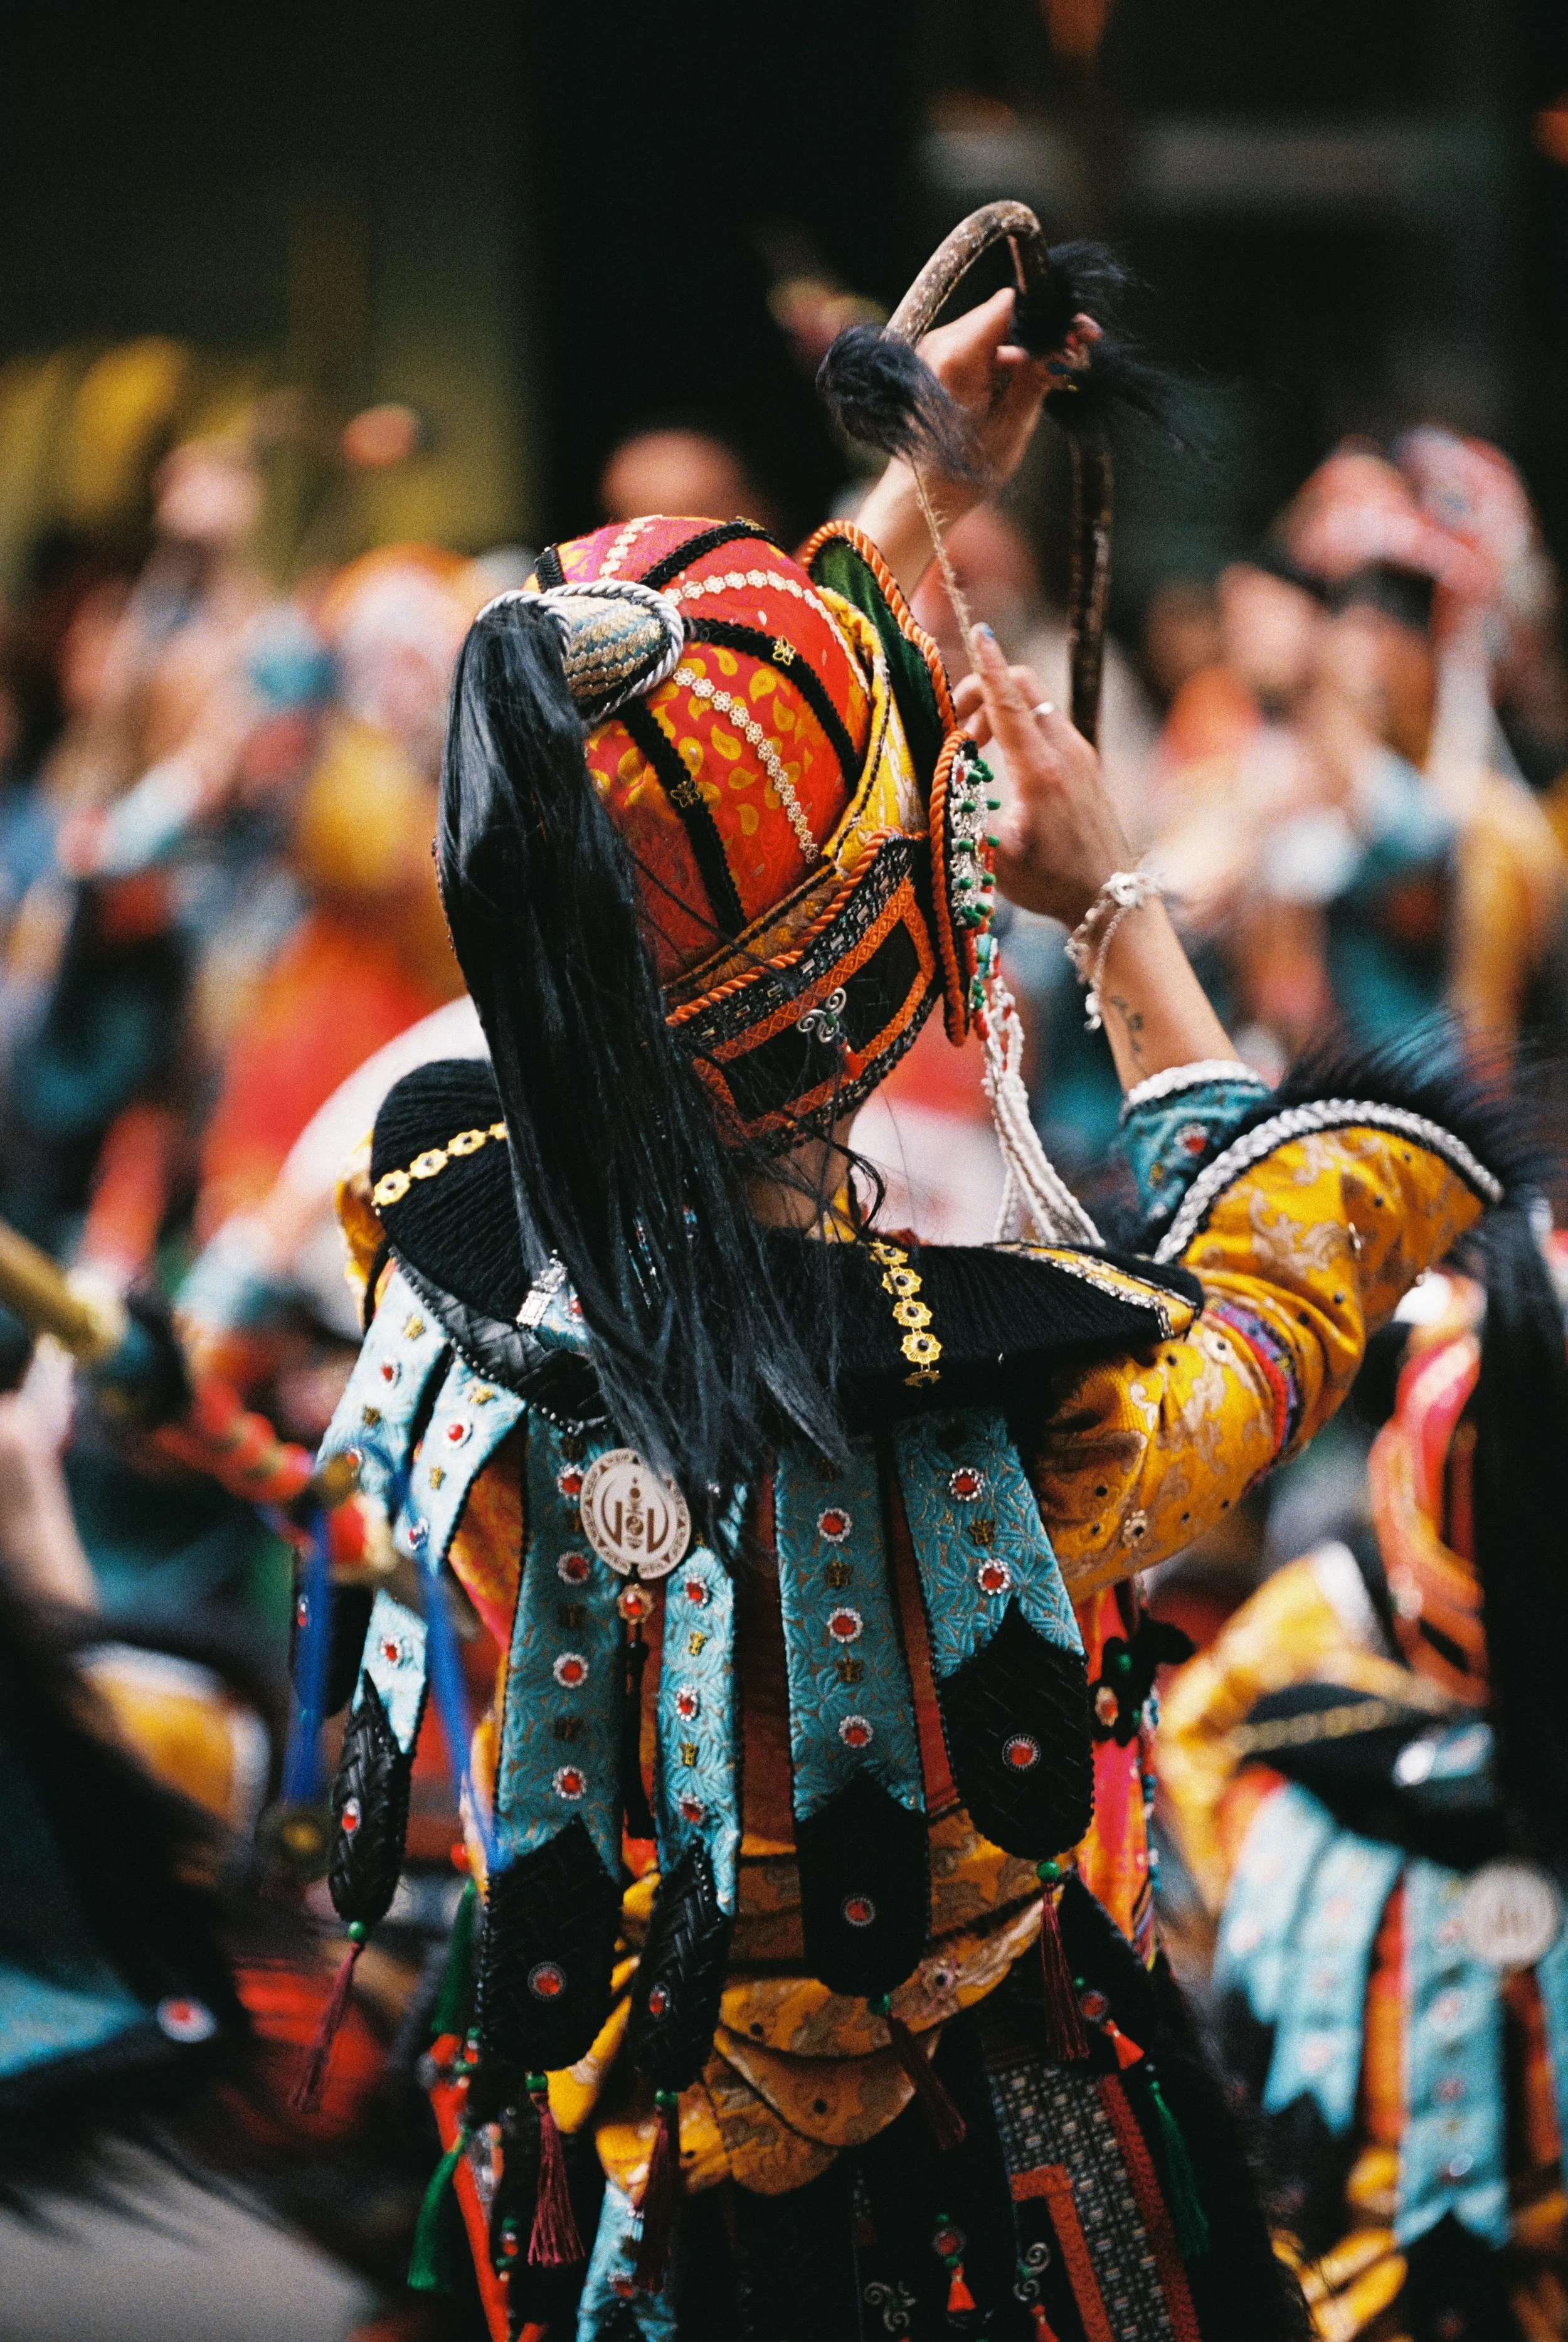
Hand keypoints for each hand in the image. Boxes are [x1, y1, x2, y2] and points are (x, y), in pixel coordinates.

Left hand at [915, 288, 1062, 493]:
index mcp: (958, 356)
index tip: (1079, 331)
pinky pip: (980, 345)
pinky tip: (1022, 381)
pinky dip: (1005, 358)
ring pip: (994, 328)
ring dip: (1024, 345)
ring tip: (1051, 373)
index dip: (1050, 314)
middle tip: (1074, 351)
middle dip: (1041, 330)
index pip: (1010, 305)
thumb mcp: (1012, 425)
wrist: (921, 497)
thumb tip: (1067, 340)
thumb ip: (1038, 375)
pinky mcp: (938, 362)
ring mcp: (936, 351)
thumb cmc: (963, 472)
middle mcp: (941, 344)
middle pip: (1003, 313)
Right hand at [958, 626, 1131, 925]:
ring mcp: (1080, 753)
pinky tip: (1006, 762)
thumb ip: (963, 817)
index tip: (980, 635)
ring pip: (1035, 704)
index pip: (1009, 702)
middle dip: (987, 689)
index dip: (988, 667)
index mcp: (1040, 771)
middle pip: (1024, 686)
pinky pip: (1048, 723)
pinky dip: (1021, 726)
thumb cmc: (1051, 881)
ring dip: (1001, 711)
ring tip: (977, 749)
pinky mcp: (1086, 762)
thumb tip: (936, 785)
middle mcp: (1065, 752)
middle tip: (960, 725)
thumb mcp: (997, 860)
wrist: (1108, 896)